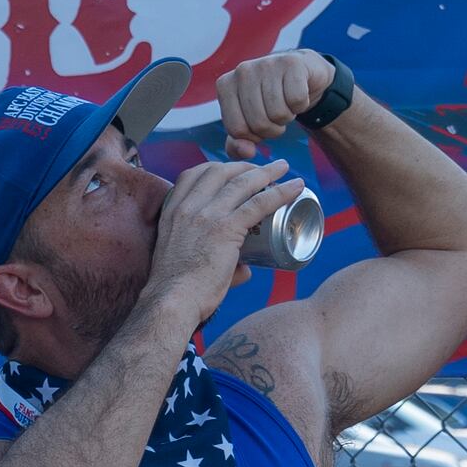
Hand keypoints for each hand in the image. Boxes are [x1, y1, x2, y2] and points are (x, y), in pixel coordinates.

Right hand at [143, 158, 294, 326]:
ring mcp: (206, 215)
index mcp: (172, 212)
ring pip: (241, 182)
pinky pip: (259, 203)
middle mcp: (188, 207)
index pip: (192, 175)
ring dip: (266, 171)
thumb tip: (245, 270)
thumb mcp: (185, 263)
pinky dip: (280, 192)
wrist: (173, 302)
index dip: (216, 168)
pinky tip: (295, 188)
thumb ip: (216, 262)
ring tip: (283, 167)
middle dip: (243, 165)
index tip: (233, 171)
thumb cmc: (178, 292)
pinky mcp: (225, 228)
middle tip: (262, 170)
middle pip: (219, 171)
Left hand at [213, 51, 339, 158]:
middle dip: (273, 129)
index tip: (259, 123)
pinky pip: (297, 101)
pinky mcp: (291, 63)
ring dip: (287, 117)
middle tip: (276, 115)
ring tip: (285, 103)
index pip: (237, 130)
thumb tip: (247, 151)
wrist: (299, 75)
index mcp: (225, 86)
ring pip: (279, 114)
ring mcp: (266, 64)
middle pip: (259, 123)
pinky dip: (301, 105)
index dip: (253, 136)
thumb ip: (238, 146)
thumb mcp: (248, 125)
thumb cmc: (269, 103)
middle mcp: (242, 71)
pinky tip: (297, 93)